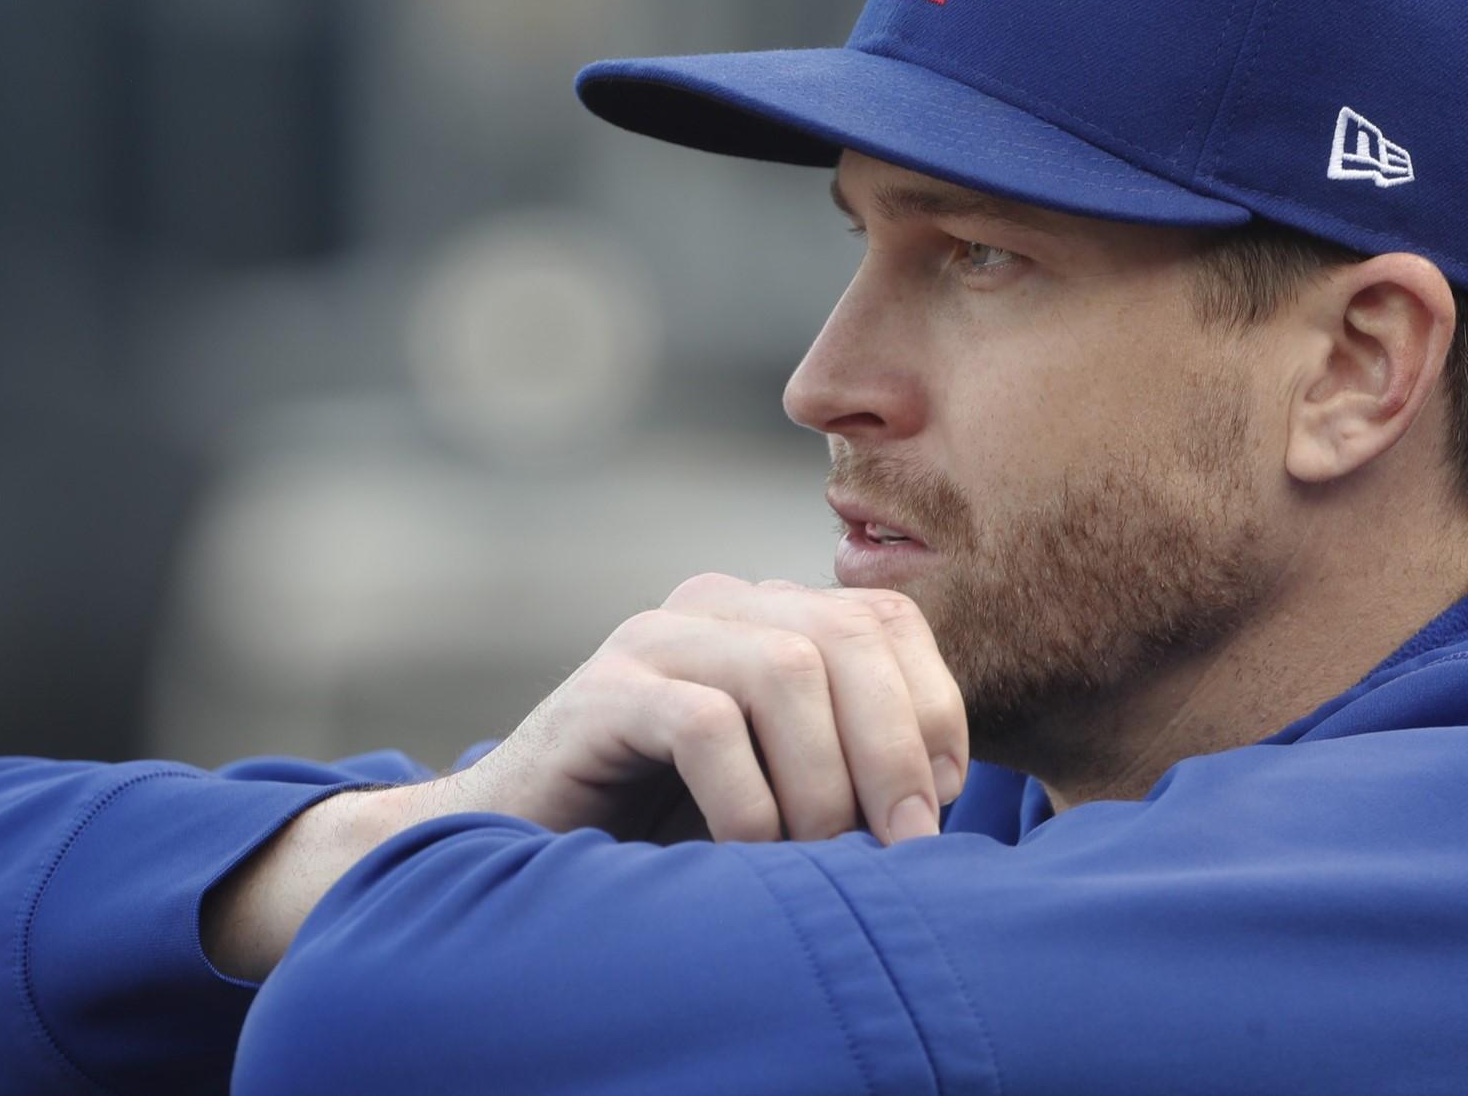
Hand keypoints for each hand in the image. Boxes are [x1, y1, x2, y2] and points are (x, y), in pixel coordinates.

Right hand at [450, 574, 969, 844]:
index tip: (940, 807)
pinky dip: (748, 800)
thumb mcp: (783, 788)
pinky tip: (746, 855)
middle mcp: (717, 609)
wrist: (523, 848)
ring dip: (824, 781)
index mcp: (771, 617)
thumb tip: (944, 804)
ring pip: (787, 671)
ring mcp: (655, 642)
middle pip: (846, 638)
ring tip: (817, 858)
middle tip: (904, 847)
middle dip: (893, 749)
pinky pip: (705, 724)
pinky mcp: (601, 694)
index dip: (932, 709)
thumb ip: (850, 762)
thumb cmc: (669, 829)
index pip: (886, 621)